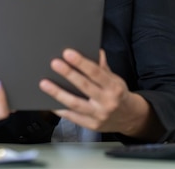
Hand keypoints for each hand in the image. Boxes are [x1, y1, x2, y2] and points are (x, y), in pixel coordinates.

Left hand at [39, 49, 157, 138]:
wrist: (130, 119)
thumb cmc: (119, 95)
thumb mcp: (116, 79)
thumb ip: (102, 67)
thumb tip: (96, 50)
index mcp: (114, 87)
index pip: (96, 73)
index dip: (82, 62)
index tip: (68, 53)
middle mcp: (107, 102)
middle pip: (84, 87)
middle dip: (68, 74)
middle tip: (54, 63)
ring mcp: (98, 115)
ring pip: (75, 104)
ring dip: (58, 93)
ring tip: (44, 83)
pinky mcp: (91, 125)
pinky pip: (72, 117)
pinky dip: (59, 109)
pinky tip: (49, 102)